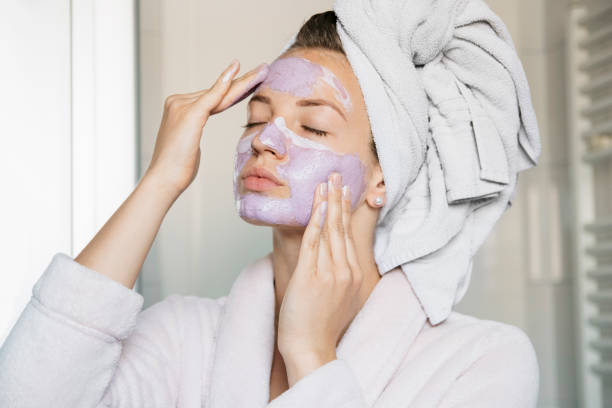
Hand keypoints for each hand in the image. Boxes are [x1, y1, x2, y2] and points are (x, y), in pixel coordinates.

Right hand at [145, 60, 268, 195]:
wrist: (164, 178)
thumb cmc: (176, 169)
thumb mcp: (188, 147)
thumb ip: (191, 135)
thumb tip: (193, 139)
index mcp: (178, 108)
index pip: (212, 97)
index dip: (233, 89)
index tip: (251, 82)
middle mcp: (178, 102)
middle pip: (217, 92)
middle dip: (242, 81)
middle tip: (262, 70)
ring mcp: (183, 106)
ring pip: (220, 93)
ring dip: (243, 81)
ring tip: (262, 71)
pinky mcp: (190, 113)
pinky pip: (213, 95)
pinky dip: (225, 82)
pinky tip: (237, 69)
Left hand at [277, 172, 363, 383]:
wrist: (311, 349)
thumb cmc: (321, 327)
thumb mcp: (341, 299)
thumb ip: (341, 277)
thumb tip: (336, 261)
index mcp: (354, 275)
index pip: (349, 235)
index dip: (346, 210)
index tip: (345, 191)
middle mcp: (346, 271)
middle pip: (342, 227)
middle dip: (339, 198)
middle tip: (336, 174)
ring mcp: (330, 273)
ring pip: (330, 230)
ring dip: (328, 202)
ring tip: (326, 181)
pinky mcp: (312, 276)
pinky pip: (314, 242)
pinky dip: (316, 220)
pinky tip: (317, 203)